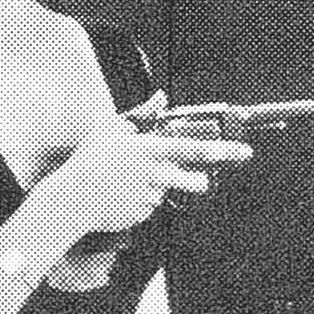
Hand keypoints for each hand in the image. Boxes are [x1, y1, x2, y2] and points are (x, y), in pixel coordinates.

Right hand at [41, 108, 252, 236]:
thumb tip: (162, 97)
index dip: (223, 150)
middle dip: (201, 179)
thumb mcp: (111, 130)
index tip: (244, 151)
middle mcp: (154, 174)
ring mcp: (150, 197)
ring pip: (169, 191)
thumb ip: (141, 115)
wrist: (68, 201)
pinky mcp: (143, 216)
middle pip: (195, 180)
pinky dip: (142, 200)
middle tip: (195, 176)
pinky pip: (152, 206)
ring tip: (129, 182)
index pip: (195, 148)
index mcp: (149, 150)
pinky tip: (121, 195)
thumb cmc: (89, 161)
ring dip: (158, 187)